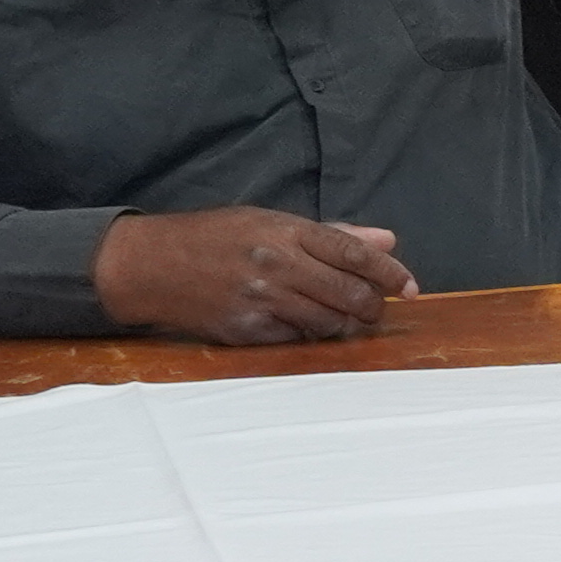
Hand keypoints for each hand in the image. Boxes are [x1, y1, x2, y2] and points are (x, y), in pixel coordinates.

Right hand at [93, 206, 414, 342]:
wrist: (150, 265)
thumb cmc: (215, 238)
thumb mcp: (270, 221)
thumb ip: (331, 235)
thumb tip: (387, 240)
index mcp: (285, 231)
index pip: (354, 253)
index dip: (389, 272)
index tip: (410, 287)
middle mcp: (276, 264)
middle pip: (350, 293)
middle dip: (372, 305)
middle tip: (374, 307)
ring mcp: (261, 299)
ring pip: (329, 322)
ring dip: (344, 324)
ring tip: (340, 316)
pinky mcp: (247, 330)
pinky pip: (297, 340)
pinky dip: (309, 335)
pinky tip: (302, 324)